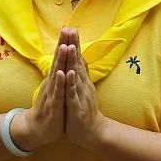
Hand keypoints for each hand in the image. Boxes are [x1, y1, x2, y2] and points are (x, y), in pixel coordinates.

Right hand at [10, 28, 70, 151]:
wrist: (37, 128)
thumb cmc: (50, 109)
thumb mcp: (56, 90)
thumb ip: (58, 75)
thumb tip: (61, 62)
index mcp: (55, 79)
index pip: (61, 58)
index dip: (65, 44)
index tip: (69, 28)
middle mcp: (52, 83)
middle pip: (58, 61)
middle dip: (63, 45)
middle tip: (66, 29)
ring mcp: (52, 93)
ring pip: (58, 74)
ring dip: (61, 60)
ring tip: (65, 46)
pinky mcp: (54, 105)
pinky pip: (58, 92)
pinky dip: (60, 82)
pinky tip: (62, 73)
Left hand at [62, 28, 108, 149]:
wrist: (92, 132)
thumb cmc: (83, 109)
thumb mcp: (80, 89)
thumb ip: (79, 74)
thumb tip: (78, 60)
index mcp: (80, 80)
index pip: (77, 58)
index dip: (74, 43)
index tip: (70, 28)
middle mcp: (82, 84)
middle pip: (77, 62)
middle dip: (74, 45)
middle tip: (71, 29)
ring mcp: (80, 94)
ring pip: (76, 75)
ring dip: (73, 61)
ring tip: (70, 46)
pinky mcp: (76, 105)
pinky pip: (73, 93)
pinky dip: (70, 83)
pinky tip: (68, 73)